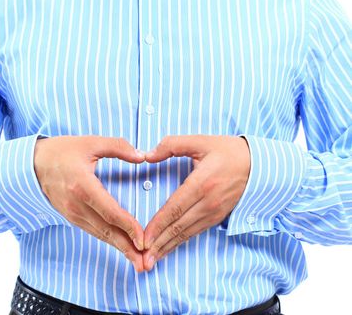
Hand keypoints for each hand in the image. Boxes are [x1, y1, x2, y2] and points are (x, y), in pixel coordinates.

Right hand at [34, 135, 145, 271]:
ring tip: (136, 260)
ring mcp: (72, 213)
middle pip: (106, 230)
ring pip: (100, 234)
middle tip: (145, 263)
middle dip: (127, 247)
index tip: (143, 239)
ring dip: (119, 248)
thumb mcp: (91, 143)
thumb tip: (142, 156)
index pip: (110, 212)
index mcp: (83, 186)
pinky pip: (93, 231)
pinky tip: (120, 246)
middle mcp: (76, 205)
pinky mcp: (71, 216)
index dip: (128, 227)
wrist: (32, 163)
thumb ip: (119, 147)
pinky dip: (108, 240)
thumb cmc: (61, 151)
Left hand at [142, 135, 250, 270]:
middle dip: (159, 244)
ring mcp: (215, 212)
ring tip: (152, 260)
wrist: (259, 165)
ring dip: (168, 247)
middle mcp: (208, 202)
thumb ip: (171, 145)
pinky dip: (181, 242)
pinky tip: (170, 247)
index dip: (157, 225)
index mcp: (201, 183)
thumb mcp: (200, 141)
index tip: (143, 238)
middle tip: (142, 260)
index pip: (174, 208)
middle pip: (178, 227)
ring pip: (186, 233)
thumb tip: (147, 155)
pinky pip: (196, 232)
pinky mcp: (218, 217)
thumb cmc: (228, 151)